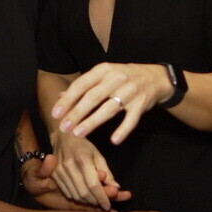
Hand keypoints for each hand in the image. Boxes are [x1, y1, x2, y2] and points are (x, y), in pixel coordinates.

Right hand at [50, 130, 130, 209]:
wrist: (63, 137)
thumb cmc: (84, 146)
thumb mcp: (98, 155)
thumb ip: (107, 172)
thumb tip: (116, 188)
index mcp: (82, 159)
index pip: (93, 184)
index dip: (102, 197)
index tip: (108, 205)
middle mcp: (69, 166)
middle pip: (83, 192)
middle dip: (95, 201)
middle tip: (103, 204)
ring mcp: (60, 171)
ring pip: (75, 195)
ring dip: (87, 201)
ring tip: (95, 200)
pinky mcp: (54, 176)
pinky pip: (67, 193)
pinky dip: (77, 197)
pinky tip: (84, 196)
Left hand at [51, 62, 172, 144]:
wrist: (155, 77)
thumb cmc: (123, 77)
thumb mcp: (103, 76)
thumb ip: (83, 86)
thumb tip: (60, 98)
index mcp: (104, 70)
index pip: (82, 84)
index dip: (68, 99)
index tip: (56, 113)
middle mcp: (117, 79)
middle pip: (93, 97)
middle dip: (76, 113)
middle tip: (64, 127)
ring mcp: (130, 91)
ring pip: (109, 108)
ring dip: (93, 122)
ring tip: (78, 134)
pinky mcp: (141, 104)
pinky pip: (131, 119)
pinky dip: (123, 130)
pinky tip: (114, 140)